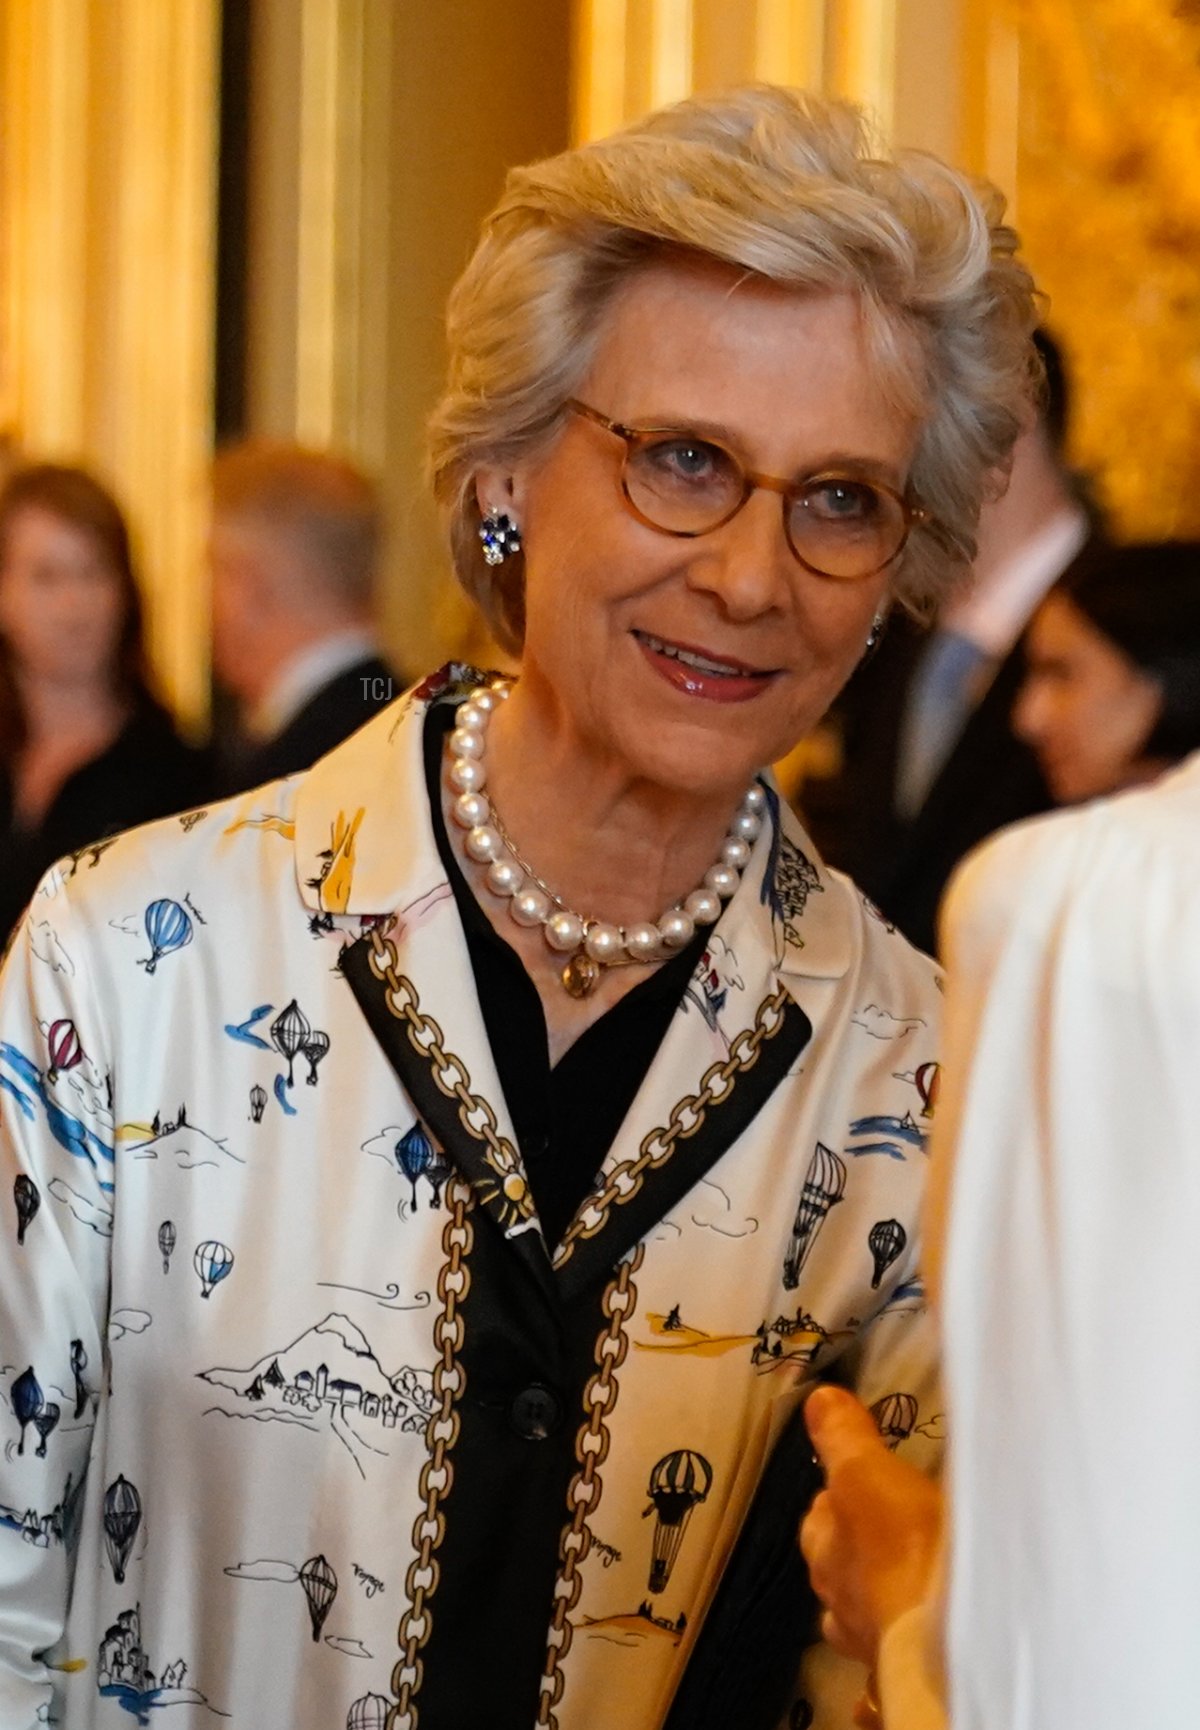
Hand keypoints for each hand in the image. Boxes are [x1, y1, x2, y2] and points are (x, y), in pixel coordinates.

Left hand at [799, 1385, 942, 1667]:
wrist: (945, 1638)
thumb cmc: (902, 1546)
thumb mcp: (869, 1472)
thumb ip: (843, 1437)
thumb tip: (816, 1398)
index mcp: (823, 1548)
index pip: (818, 1518)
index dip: (837, 1499)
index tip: (864, 1482)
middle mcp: (836, 1597)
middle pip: (840, 1564)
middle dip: (860, 1548)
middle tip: (898, 1525)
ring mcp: (870, 1638)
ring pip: (867, 1606)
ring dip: (885, 1590)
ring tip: (919, 1575)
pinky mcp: (907, 1664)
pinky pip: (903, 1640)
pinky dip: (912, 1626)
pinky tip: (933, 1621)